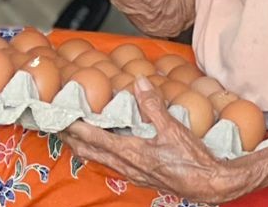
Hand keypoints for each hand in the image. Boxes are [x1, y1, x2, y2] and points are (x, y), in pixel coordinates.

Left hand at [59, 76, 250, 201]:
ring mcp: (132, 172)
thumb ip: (153, 106)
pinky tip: (102, 143)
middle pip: (87, 151)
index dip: (72, 126)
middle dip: (70, 137)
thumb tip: (138, 82)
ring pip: (98, 158)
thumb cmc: (194, 161)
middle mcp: (126, 165)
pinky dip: (99, 150)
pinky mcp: (141, 175)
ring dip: (82, 144)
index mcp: (130, 153)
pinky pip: (111, 162)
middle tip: (55, 121)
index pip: (91, 138)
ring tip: (71, 131)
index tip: (56, 115)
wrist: (212, 186)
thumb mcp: (173, 129)